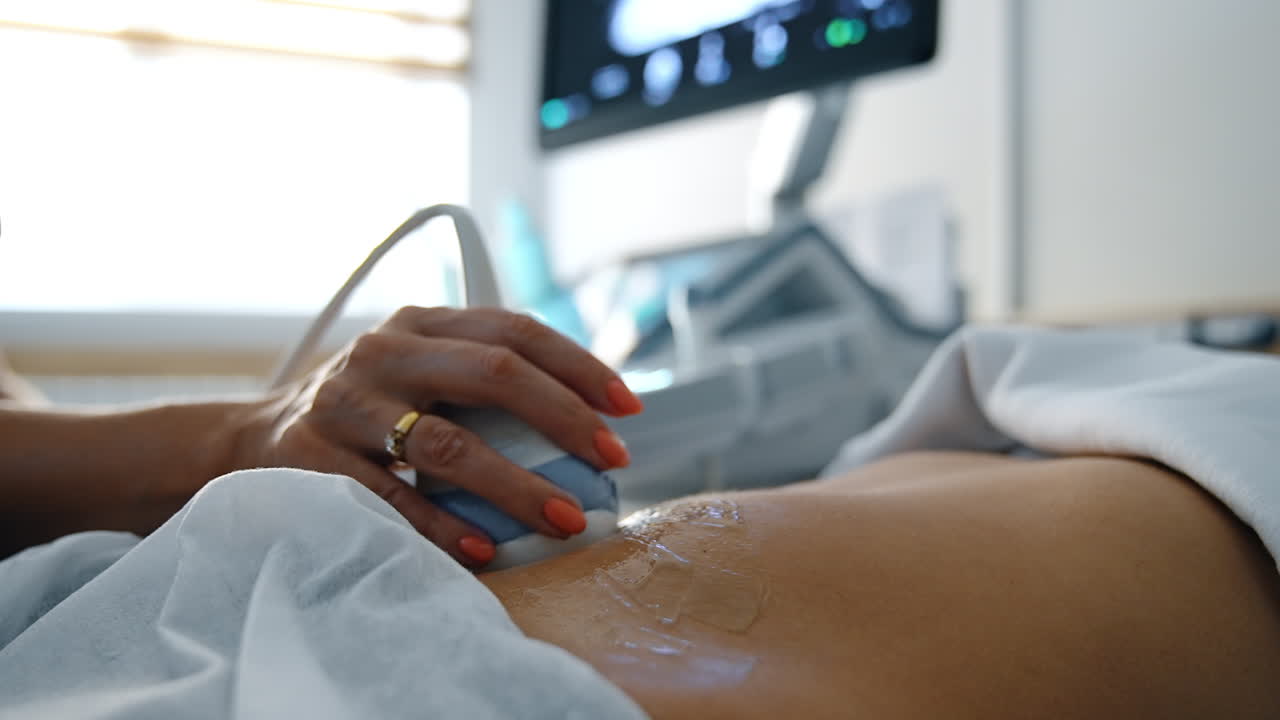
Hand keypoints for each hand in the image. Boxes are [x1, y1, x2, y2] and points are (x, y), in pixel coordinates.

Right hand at [240, 306, 643, 567]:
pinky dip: (443, 526)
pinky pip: (391, 500)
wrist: (247, 440)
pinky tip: (485, 549)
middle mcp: (383, 353)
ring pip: (447, 443)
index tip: (628, 407)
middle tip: (611, 460)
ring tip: (565, 518)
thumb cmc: (362, 413)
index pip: (513, 330)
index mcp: (419, 324)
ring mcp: (344, 405)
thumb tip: (589, 419)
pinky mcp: (311, 461)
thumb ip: (478, 377)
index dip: (578, 365)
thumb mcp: (412, 371)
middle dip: (564, 417)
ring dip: (516, 486)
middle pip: (492, 373)